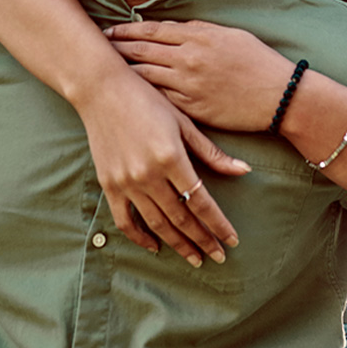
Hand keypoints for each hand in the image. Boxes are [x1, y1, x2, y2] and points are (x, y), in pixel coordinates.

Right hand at [74, 66, 249, 266]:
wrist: (102, 90)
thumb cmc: (148, 100)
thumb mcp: (184, 122)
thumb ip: (211, 152)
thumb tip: (244, 171)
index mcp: (171, 157)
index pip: (201, 201)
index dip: (218, 224)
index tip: (231, 241)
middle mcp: (148, 174)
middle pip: (181, 217)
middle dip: (202, 239)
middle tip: (218, 256)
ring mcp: (126, 182)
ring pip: (157, 224)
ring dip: (178, 244)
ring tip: (195, 257)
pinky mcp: (109, 185)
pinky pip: (125, 220)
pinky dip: (140, 237)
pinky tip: (156, 246)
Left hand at [105, 19, 294, 131]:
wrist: (278, 95)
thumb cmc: (258, 62)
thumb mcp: (229, 35)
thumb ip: (199, 30)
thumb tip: (173, 29)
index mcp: (197, 37)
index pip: (152, 30)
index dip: (127, 30)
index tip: (110, 30)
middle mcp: (188, 59)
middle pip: (141, 51)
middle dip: (116, 48)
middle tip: (96, 47)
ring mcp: (188, 85)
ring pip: (145, 76)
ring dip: (122, 72)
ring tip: (104, 71)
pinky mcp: (191, 109)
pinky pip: (159, 100)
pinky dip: (142, 95)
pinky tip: (128, 95)